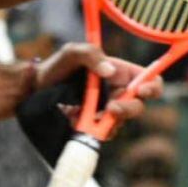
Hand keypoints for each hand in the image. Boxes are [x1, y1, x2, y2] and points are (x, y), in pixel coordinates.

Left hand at [31, 42, 163, 122]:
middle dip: (129, 109)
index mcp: (120, 72)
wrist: (35, 90)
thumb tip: (109, 71)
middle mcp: (118, 92)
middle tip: (111, 109)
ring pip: (122, 122)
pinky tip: (81, 123)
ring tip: (90, 118)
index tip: (141, 90)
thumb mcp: (72, 53)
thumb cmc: (55, 67)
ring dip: (111, 122)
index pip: (149, 79)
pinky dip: (97, 131)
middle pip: (139, 105)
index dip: (152, 86)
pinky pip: (106, 133)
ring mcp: (107, 111)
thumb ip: (91, 54)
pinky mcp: (96, 125)